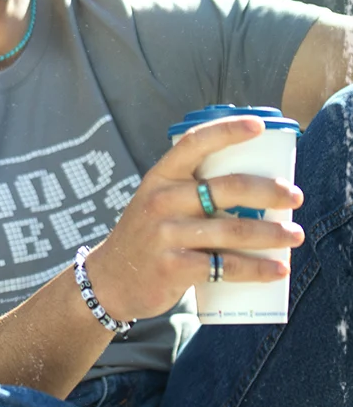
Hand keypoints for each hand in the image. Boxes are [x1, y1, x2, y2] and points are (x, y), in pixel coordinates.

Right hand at [84, 115, 303, 323]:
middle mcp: (161, 200)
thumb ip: (191, 191)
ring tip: (295, 235)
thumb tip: (255, 188)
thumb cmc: (148, 235)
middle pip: (227, 188)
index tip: (259, 126)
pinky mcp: (174, 268)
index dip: (228, 131)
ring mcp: (166, 234)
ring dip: (272, 233)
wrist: (111, 279)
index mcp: (159, 177)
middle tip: (295, 196)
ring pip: (233, 229)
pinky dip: (257, 269)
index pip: (195, 143)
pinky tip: (277, 269)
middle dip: (269, 190)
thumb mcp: (157, 201)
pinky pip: (225, 266)